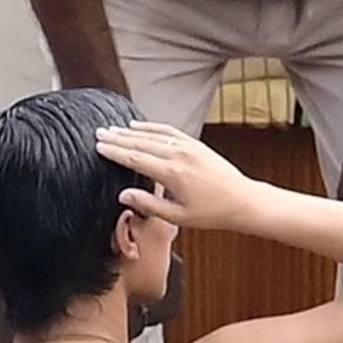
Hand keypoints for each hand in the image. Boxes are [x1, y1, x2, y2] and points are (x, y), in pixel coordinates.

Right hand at [94, 122, 269, 231]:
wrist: (243, 201)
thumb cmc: (212, 213)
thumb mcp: (178, 217)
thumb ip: (149, 204)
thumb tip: (124, 195)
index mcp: (172, 174)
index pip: (135, 158)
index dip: (115, 152)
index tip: (99, 146)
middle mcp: (179, 156)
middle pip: (140, 143)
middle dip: (117, 138)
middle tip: (98, 133)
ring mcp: (188, 147)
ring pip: (153, 134)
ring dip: (130, 131)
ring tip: (112, 129)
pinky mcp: (195, 144)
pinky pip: (168, 131)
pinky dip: (151, 127)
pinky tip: (138, 126)